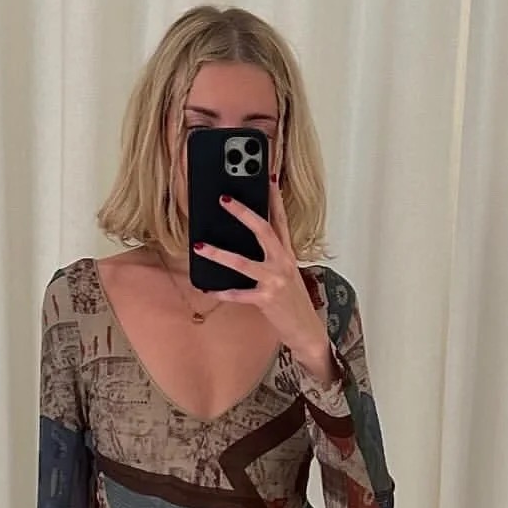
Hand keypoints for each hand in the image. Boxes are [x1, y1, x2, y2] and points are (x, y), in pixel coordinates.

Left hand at [193, 170, 325, 361]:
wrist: (307, 331)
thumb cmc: (293, 302)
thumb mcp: (286, 274)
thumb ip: (271, 257)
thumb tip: (245, 243)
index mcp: (288, 254)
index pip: (281, 220)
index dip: (275, 198)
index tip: (268, 177)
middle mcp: (283, 263)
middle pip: (263, 230)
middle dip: (243, 213)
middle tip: (224, 199)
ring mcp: (275, 281)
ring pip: (243, 262)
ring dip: (218, 253)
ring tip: (200, 245)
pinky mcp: (266, 299)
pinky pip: (239, 294)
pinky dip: (222, 292)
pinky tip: (208, 289)